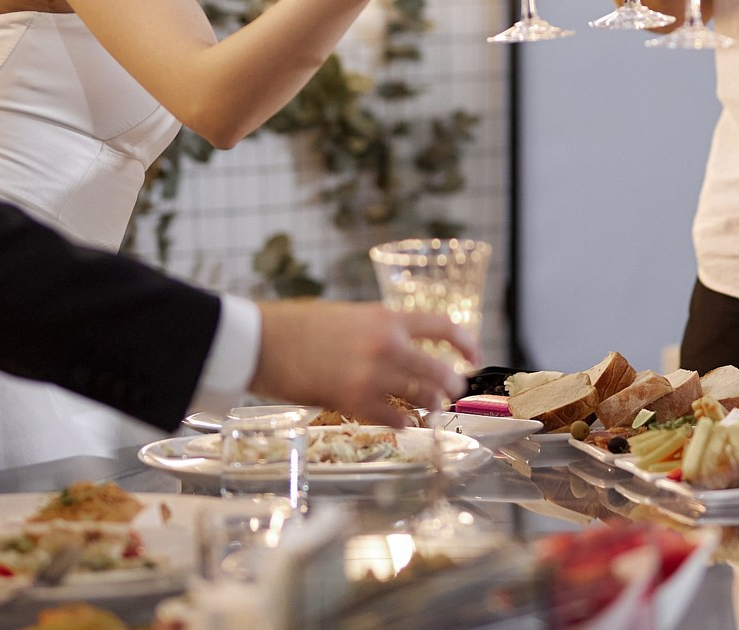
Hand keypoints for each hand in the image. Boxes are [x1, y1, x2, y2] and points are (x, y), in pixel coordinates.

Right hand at [253, 300, 478, 424]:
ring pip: (421, 396)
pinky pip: (393, 418)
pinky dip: (404, 422)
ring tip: (432, 408)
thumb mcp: (351, 315)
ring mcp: (372, 375)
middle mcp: (387, 345)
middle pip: (439, 370)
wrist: (264, 341)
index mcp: (387, 318)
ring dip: (431, 405)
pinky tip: (404, 423)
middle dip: (452, 384)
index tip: (473, 355)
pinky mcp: (353, 401)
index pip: (442, 326)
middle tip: (453, 391)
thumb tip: (404, 347)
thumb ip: (382, 330)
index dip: (465, 342)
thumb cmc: (302, 326)